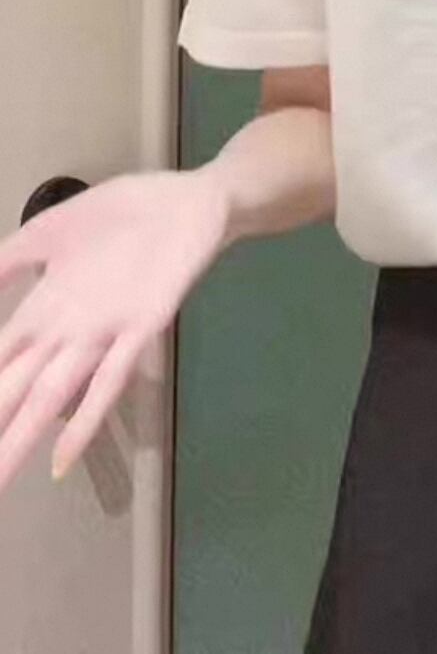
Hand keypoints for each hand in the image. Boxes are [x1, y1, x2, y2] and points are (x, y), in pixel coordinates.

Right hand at [0, 169, 228, 494]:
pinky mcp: (143, 326)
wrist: (192, 201)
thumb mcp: (50, 230)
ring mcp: (103, 334)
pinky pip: (110, 380)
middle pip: (15, 390)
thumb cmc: (122, 214)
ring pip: (52, 395)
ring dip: (20, 438)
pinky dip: (85, 422)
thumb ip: (7, 260)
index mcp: (43, 309)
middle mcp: (66, 332)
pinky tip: (60, 461)